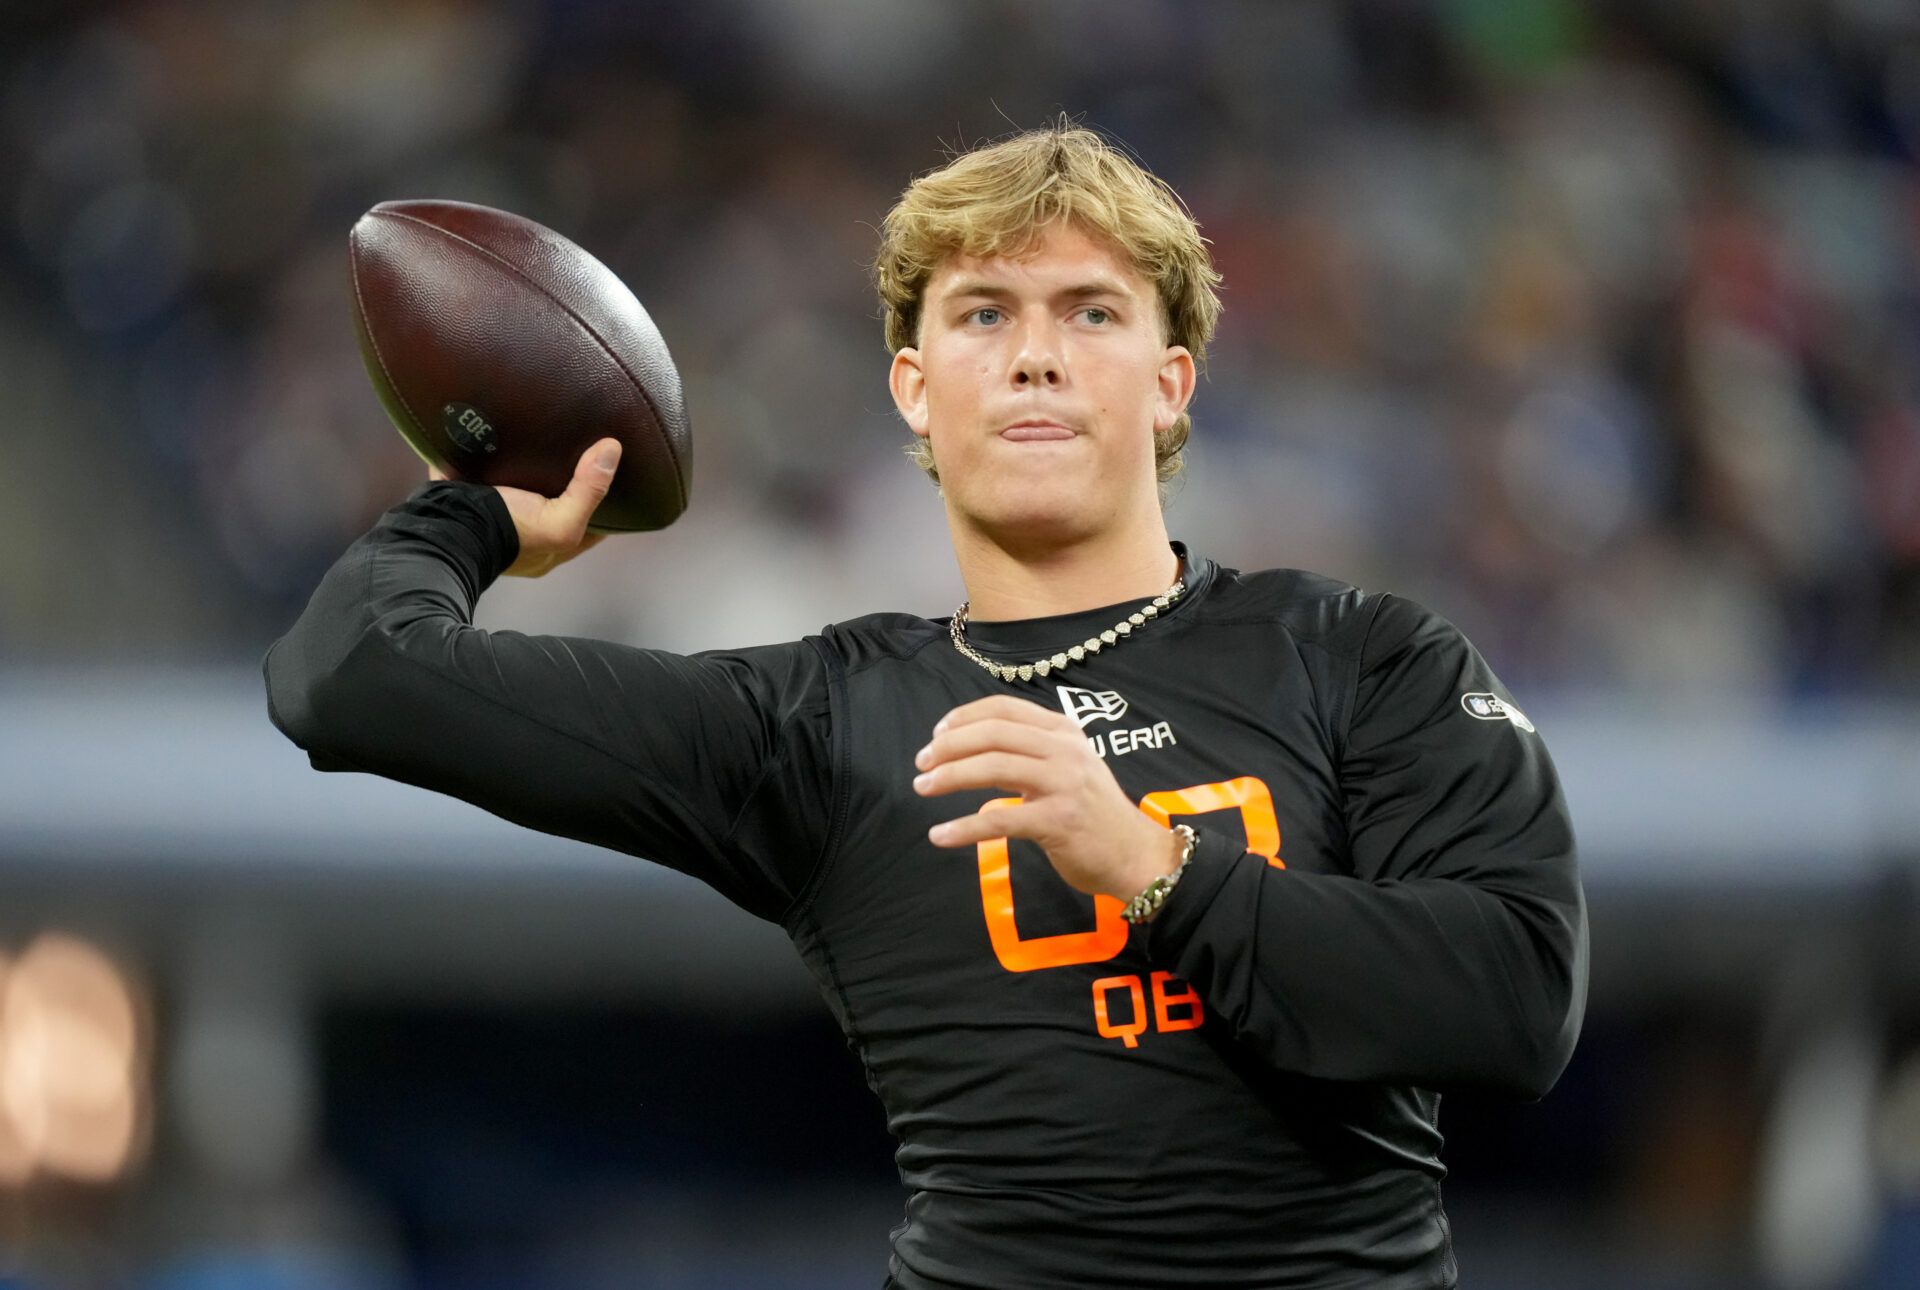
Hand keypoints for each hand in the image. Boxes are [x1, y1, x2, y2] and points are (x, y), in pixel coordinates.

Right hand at [430, 438, 620, 577]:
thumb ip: (588, 491)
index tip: (620, 470)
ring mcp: (499, 509)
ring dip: (536, 462)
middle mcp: (528, 529)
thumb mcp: (559, 522)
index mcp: (552, 544)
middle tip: (591, 442)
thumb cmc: (508, 536)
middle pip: (559, 499)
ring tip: (557, 428)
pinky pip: (494, 465)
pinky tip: (517, 427)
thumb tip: (612, 449)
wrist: (445, 527)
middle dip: (573, 477)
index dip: (611, 502)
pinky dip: (502, 451)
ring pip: (527, 481)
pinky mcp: (474, 487)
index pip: (593, 523)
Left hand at [912, 694, 1184, 901]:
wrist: (1136, 854)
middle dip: (948, 746)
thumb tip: (974, 746)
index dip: (964, 717)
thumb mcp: (1070, 766)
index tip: (937, 734)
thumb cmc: (1095, 813)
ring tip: (922, 788)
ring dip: (949, 777)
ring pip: (993, 767)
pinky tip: (940, 835)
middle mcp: (1065, 749)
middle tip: (921, 763)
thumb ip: (1032, 751)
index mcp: (1063, 731)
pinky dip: (963, 828)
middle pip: (993, 733)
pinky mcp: (1058, 821)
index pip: (1004, 708)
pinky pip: (999, 820)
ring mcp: (1063, 784)